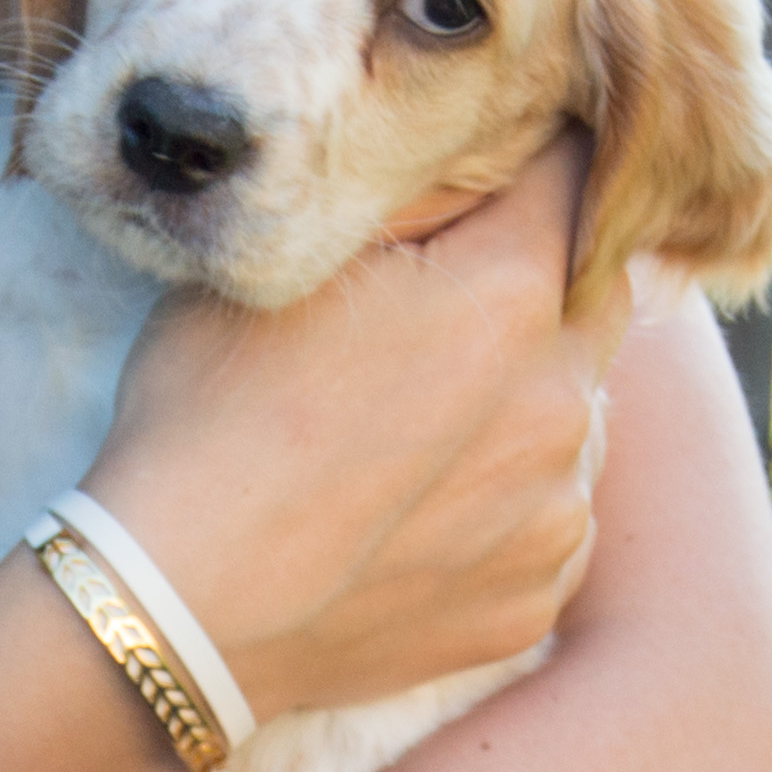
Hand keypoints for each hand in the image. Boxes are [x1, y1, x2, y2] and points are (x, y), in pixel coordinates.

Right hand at [84, 134, 634, 720]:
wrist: (177, 609)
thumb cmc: (206, 418)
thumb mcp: (284, 265)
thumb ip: (402, 209)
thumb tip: (458, 171)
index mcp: (509, 295)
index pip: (569, 178)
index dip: (529, 162)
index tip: (494, 173)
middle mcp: (563, 400)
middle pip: (594, 295)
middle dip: (543, 276)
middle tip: (458, 292)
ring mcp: (558, 509)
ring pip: (575, 414)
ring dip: (524, 399)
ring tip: (419, 426)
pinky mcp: (539, 594)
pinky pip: (548, 518)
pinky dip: (505, 503)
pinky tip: (417, 513)